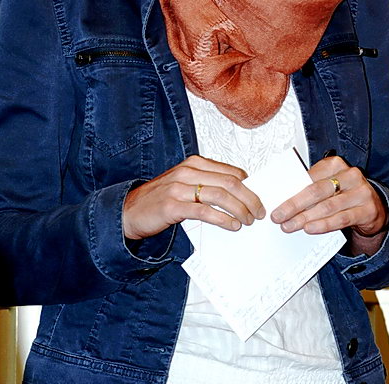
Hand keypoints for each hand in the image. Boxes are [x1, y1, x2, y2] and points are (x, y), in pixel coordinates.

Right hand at [123, 155, 265, 239]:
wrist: (129, 210)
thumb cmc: (160, 199)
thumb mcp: (185, 184)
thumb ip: (207, 184)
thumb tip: (239, 194)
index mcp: (194, 163)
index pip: (231, 171)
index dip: (249, 187)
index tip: (259, 199)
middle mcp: (187, 171)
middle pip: (229, 182)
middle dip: (249, 199)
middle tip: (259, 213)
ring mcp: (179, 187)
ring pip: (220, 195)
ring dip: (239, 209)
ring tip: (248, 221)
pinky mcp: (172, 205)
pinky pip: (204, 210)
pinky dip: (223, 218)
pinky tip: (232, 225)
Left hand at [270, 156, 387, 248]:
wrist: (373, 207)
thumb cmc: (343, 194)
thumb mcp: (328, 186)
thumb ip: (310, 188)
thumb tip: (284, 201)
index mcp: (335, 164)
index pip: (308, 178)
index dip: (291, 193)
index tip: (276, 205)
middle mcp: (349, 175)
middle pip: (316, 191)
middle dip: (294, 205)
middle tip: (279, 217)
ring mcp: (360, 192)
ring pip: (328, 206)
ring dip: (306, 218)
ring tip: (291, 226)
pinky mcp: (368, 210)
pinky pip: (342, 218)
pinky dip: (324, 225)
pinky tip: (310, 229)